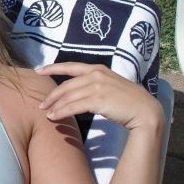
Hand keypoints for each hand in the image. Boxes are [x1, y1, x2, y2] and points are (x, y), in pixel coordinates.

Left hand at [36, 62, 163, 131]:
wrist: (144, 110)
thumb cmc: (128, 101)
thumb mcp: (110, 86)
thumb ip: (94, 84)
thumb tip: (78, 92)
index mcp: (98, 69)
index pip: (70, 66)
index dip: (53, 68)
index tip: (39, 71)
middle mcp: (96, 75)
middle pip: (66, 85)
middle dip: (51, 95)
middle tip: (41, 104)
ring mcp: (97, 86)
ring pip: (68, 97)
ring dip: (55, 106)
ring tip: (46, 114)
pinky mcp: (98, 100)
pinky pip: (73, 106)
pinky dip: (61, 112)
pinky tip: (55, 117)